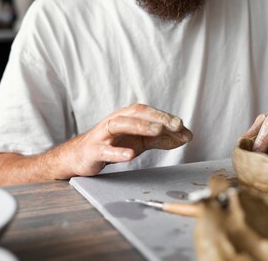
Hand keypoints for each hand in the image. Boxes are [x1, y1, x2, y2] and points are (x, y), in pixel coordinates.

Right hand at [65, 104, 192, 176]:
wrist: (81, 157)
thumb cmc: (113, 144)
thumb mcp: (140, 140)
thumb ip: (162, 138)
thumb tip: (186, 135)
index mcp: (126, 116)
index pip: (147, 111)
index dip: (164, 116)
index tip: (181, 125)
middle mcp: (114, 121)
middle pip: (136, 113)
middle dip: (157, 118)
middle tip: (175, 125)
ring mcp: (102, 135)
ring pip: (120, 124)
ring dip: (140, 126)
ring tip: (156, 131)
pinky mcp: (93, 150)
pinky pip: (105, 150)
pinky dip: (117, 152)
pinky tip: (129, 155)